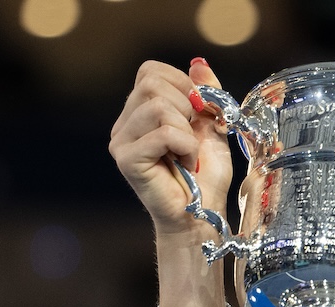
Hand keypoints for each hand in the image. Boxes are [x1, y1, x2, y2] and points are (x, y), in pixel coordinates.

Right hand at [109, 59, 232, 235]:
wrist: (201, 214)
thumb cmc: (206, 175)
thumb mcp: (213, 126)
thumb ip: (206, 95)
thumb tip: (199, 64)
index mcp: (139, 111)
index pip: (151, 71)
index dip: (183, 84)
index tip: (200, 113)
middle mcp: (124, 124)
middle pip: (152, 83)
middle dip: (186, 107)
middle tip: (193, 138)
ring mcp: (121, 141)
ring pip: (158, 106)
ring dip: (188, 131)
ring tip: (189, 154)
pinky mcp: (127, 159)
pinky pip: (163, 133)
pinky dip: (186, 146)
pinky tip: (187, 164)